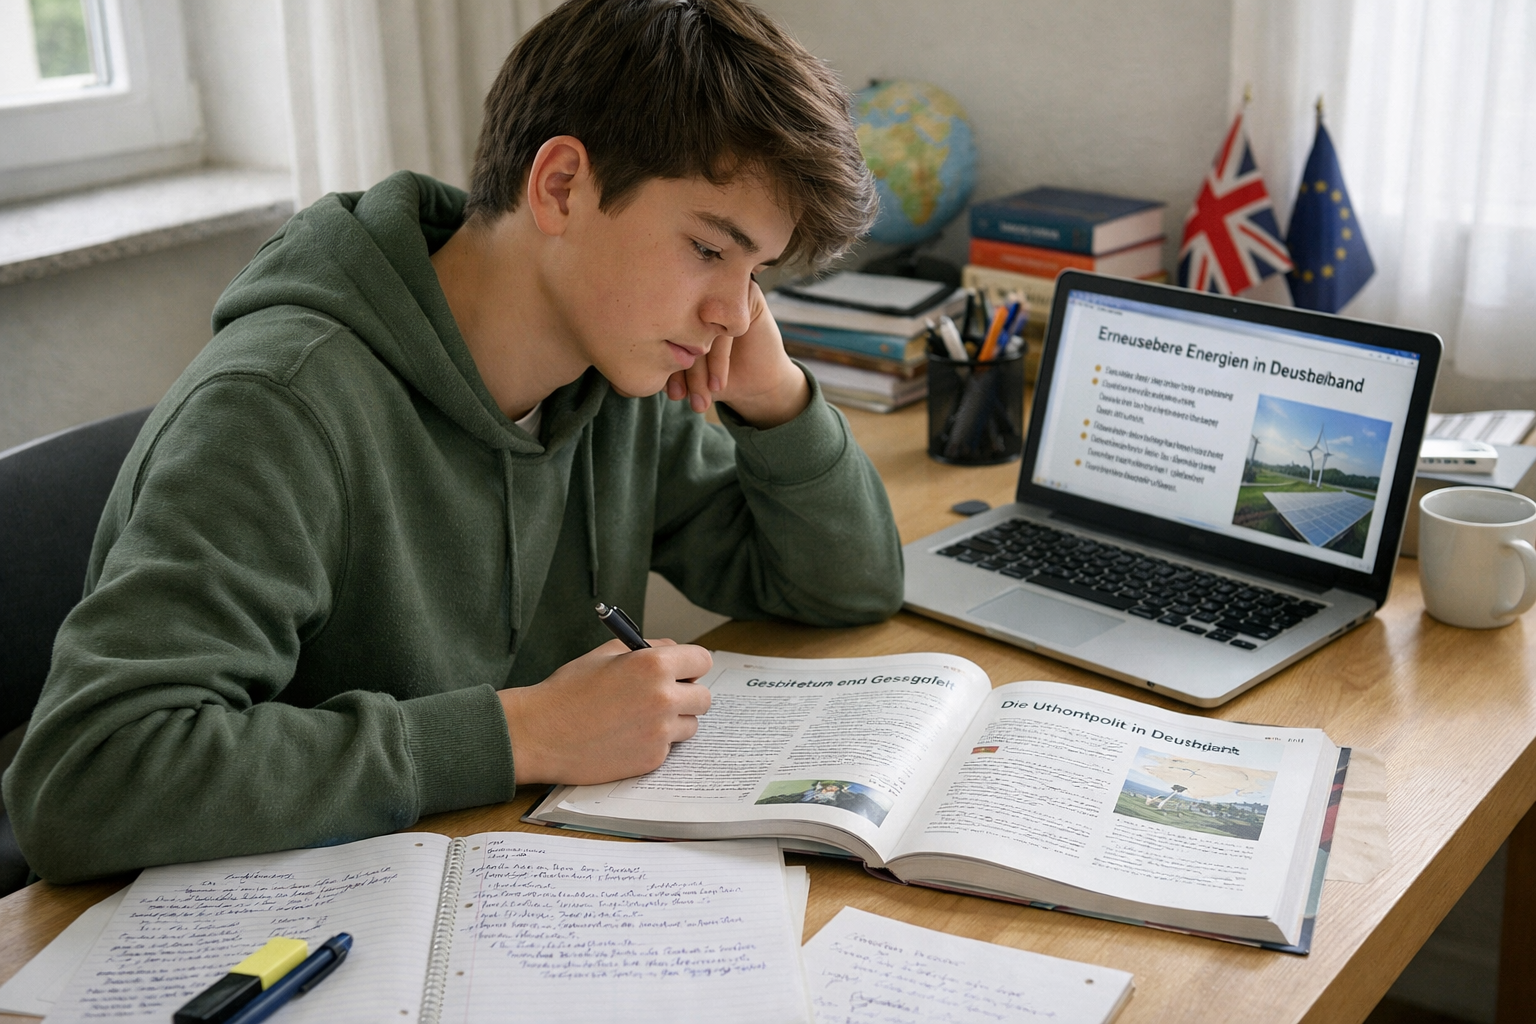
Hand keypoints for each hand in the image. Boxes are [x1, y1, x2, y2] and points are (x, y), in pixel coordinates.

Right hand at [499, 639, 712, 784]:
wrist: (540, 734)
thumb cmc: (568, 691)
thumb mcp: (607, 654)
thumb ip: (647, 649)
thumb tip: (673, 652)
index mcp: (653, 664)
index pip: (702, 660)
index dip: (691, 665)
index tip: (683, 672)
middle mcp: (663, 698)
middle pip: (703, 697)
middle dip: (687, 695)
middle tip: (664, 697)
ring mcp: (659, 732)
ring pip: (690, 725)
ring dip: (674, 721)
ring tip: (640, 718)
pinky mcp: (652, 759)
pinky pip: (668, 748)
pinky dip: (654, 743)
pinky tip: (626, 737)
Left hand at [665, 279, 809, 427]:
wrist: (757, 383)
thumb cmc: (716, 377)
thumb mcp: (685, 377)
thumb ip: (664, 368)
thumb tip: (631, 378)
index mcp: (679, 304)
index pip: (667, 331)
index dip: (667, 365)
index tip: (673, 394)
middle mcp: (700, 293)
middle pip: (683, 329)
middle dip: (684, 371)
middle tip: (686, 399)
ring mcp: (723, 291)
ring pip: (703, 331)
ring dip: (700, 371)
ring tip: (702, 399)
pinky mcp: (747, 295)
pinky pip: (727, 328)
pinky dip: (719, 360)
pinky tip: (718, 384)